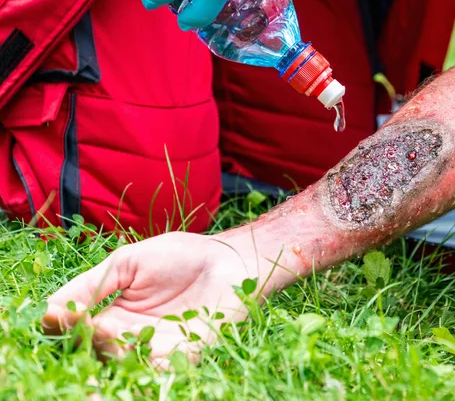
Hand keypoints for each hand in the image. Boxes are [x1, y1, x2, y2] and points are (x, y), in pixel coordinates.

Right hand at [42, 232, 265, 362]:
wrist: (229, 259)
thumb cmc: (181, 255)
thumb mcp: (128, 262)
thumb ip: (93, 285)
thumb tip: (48, 309)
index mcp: (113, 313)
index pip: (78, 329)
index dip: (67, 324)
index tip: (66, 314)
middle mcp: (129, 336)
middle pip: (95, 351)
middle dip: (87, 342)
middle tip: (92, 323)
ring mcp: (154, 349)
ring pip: (120, 365)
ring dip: (111, 353)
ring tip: (110, 330)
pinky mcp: (181, 358)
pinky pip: (154, 374)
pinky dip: (141, 368)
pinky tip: (135, 345)